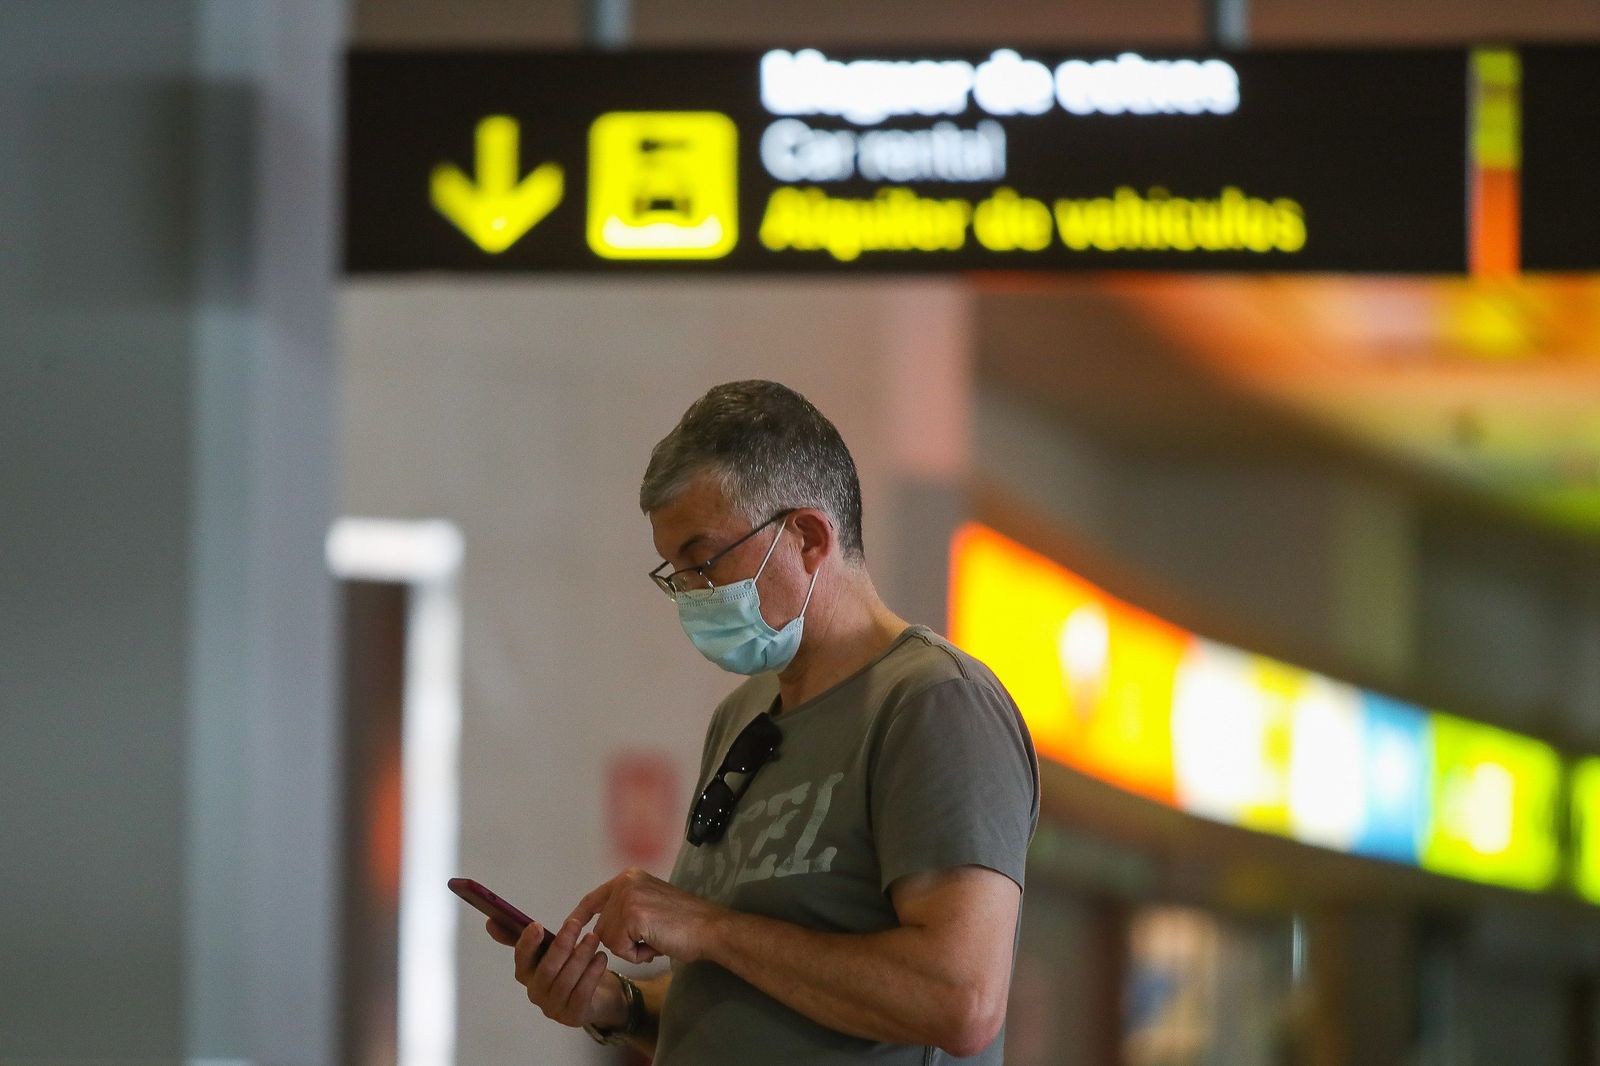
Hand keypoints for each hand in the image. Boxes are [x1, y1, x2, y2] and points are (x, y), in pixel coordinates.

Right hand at [493, 917, 625, 1029]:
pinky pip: (582, 993)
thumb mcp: (550, 950)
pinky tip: (601, 958)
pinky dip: (592, 973)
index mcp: (527, 974)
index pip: (522, 959)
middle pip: (547, 969)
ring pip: (566, 980)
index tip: (537, 925)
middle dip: (561, 945)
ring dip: (580, 956)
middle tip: (575, 924)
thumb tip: (491, 921)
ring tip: (593, 938)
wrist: (595, 996)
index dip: (528, 943)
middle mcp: (536, 993)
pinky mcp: (573, 1016)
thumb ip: (527, 937)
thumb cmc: (569, 968)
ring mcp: (554, 1007)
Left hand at [566, 867, 723, 965]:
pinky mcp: (632, 915)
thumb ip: (626, 909)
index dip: (579, 917)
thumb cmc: (686, 924)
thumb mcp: (650, 905)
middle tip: (653, 938)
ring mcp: (628, 897)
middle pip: (601, 926)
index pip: (593, 898)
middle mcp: (625, 882)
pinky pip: (619, 948)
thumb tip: (600, 931)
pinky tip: (656, 945)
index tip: (569, 929)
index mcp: (629, 877)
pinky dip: (637, 955)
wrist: (710, 928)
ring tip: (656, 940)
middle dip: (623, 941)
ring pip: (607, 939)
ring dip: (630, 949)